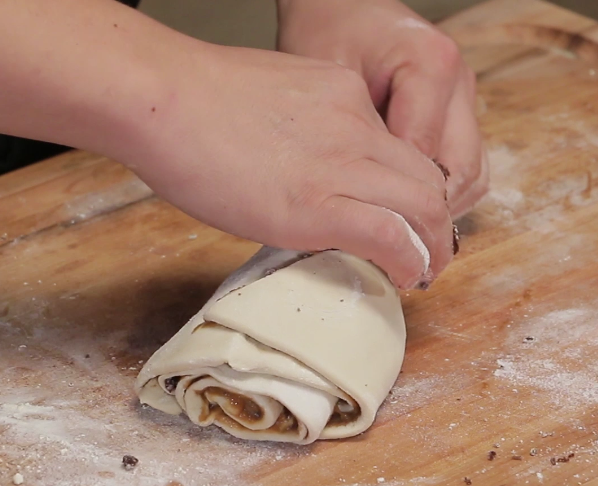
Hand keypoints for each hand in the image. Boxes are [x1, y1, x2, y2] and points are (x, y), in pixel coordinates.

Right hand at [127, 43, 454, 289]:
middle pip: (428, 176)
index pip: (401, 147)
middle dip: (437, 220)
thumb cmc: (190, 100)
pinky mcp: (318, 204)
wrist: (161, 98)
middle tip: (428, 250)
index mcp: (343, 95)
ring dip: (433, 246)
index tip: (406, 216)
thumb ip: (299, 130)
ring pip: (424, 206)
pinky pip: (390, 235)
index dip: (414, 187)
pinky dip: (409, 261)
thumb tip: (297, 171)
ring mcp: (341, 162)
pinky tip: (405, 278)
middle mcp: (355, 124)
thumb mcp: (269, 98)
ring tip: (424, 272)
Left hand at [276, 0, 487, 218]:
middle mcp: (459, 81)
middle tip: (393, 245)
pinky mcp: (459, 113)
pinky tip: (407, 208)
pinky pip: (467, 166)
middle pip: (461, 172)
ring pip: (473, 175)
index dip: (400, 203)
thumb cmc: (327, 31)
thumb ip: (350, 133)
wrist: (340, 4)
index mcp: (430, 64)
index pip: (425, 156)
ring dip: (440, 209)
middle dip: (427, 215)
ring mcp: (465, 98)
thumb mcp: (328, 79)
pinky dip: (443, 193)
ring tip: (401, 233)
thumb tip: (358, 201)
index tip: (374, 236)